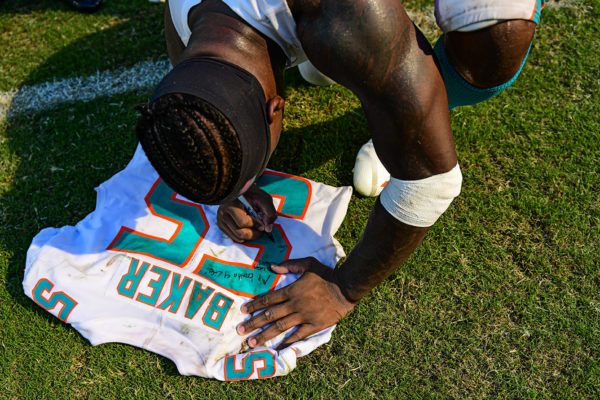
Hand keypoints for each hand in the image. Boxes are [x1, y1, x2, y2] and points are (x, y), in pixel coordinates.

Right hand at [217, 184, 276, 242]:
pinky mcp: (221, 225)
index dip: (256, 225)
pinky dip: (244, 236)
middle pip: (240, 233)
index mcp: (231, 204)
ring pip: (238, 237)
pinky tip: (248, 227)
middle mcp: (223, 213)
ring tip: (255, 227)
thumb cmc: (252, 194)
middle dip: (254, 234)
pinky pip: (234, 237)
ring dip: (250, 235)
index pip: (243, 222)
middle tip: (261, 229)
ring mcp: (220, 220)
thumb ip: (269, 212)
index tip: (263, 223)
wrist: (239, 190)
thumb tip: (268, 229)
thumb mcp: (263, 198)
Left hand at [237, 257, 355, 348]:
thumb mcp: (308, 264)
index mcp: (292, 290)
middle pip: (270, 315)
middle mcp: (295, 305)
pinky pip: (298, 335)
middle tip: (240, 332)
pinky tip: (277, 348)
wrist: (346, 288)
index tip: (244, 311)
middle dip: (253, 324)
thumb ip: (289, 265)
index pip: (269, 299)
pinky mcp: (314, 325)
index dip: (255, 305)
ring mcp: (304, 316)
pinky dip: (287, 342)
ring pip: (280, 327)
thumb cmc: (326, 274)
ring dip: (265, 335)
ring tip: (252, 343)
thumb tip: (272, 267)